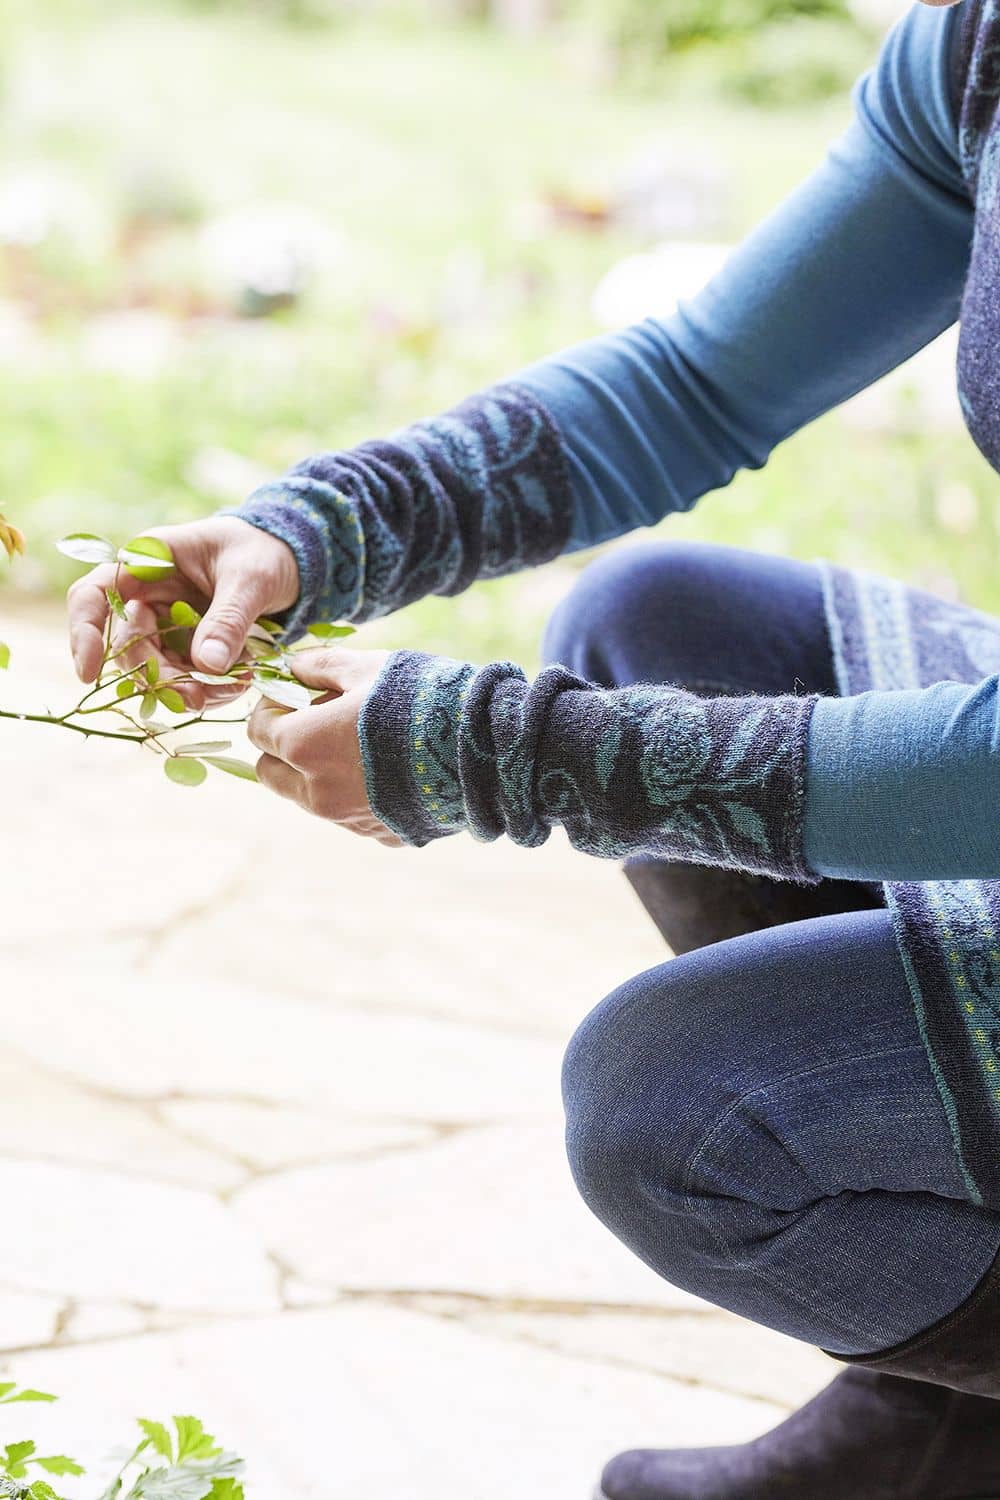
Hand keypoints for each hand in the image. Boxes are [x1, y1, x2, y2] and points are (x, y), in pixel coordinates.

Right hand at [67, 516, 299, 701]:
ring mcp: (165, 623)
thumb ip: (228, 620)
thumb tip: (207, 664)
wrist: (293, 561)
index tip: (88, 674)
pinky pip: (184, 676)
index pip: (94, 595)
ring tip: (233, 689)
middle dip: (157, 677)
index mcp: (147, 561)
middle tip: (196, 697)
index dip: (84, 633)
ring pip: (155, 669)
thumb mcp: (252, 580)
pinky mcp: (187, 646)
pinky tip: (239, 684)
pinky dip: (207, 688)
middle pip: (127, 646)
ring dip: (186, 688)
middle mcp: (147, 594)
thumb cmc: (265, 552)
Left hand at [247, 647, 403, 846]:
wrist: (483, 748)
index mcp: (303, 746)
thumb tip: (292, 668)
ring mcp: (349, 820)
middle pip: (271, 773)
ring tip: (358, 745)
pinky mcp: (381, 835)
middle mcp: (317, 792)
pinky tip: (390, 770)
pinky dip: (356, 795)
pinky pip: (352, 815)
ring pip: (309, 797)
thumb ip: (319, 666)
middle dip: (282, 748)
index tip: (297, 695)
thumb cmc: (420, 698)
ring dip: (317, 773)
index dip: (272, 707)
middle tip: (315, 723)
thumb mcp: (367, 667)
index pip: (258, 730)